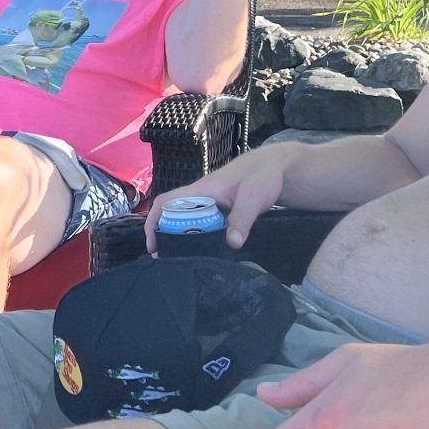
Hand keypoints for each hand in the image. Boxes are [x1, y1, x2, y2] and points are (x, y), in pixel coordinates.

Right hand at [144, 143, 290, 252]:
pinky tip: (203, 252)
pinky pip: (201, 223)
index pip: (166, 202)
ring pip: (186, 220)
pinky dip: (197, 236)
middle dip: (164, 235)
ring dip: (180, 237)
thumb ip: (242, 219)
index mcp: (201, 191)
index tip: (153, 244)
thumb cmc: (262, 176)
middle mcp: (200, 197)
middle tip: (166, 260)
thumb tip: (232, 244)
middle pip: (172, 214)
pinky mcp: (219, 210)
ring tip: (180, 260)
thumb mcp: (253, 197)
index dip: (154, 220)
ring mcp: (210, 203)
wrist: (276, 167)